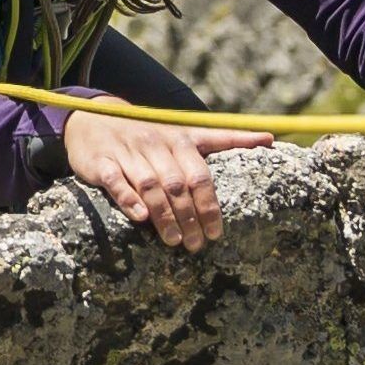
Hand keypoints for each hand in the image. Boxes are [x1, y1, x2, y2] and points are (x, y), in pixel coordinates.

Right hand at [63, 107, 273, 246]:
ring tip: (176, 241)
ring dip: (164, 215)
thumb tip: (270, 139)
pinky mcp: (102, 162)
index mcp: (179, 138)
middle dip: (190, 216)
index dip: (210, 204)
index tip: (216, 232)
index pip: (200, 173)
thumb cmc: (148, 133)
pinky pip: (117, 181)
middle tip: (198, 244)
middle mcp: (155, 143)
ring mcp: (128, 152)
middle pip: (178, 184)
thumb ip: (224, 138)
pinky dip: (129, 199)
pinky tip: (140, 217)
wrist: (93, 120)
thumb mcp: (184, 131)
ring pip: (150, 185)